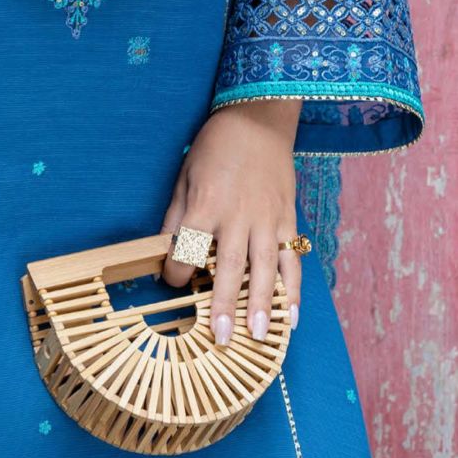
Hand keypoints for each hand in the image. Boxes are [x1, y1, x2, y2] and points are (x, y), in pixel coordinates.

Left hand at [159, 99, 303, 344]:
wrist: (256, 119)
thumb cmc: (214, 147)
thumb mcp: (185, 176)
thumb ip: (176, 216)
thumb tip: (164, 251)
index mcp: (206, 204)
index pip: (187, 249)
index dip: (176, 271)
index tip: (171, 280)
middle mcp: (237, 215)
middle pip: (229, 266)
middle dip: (223, 304)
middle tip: (221, 338)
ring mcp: (266, 218)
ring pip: (265, 268)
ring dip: (262, 304)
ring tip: (258, 335)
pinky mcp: (287, 218)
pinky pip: (292, 259)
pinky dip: (294, 289)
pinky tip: (292, 315)